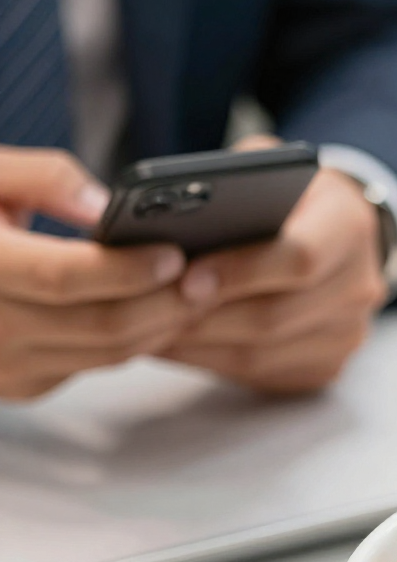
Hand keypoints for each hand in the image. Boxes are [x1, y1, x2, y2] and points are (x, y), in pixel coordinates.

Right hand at [0, 147, 188, 399]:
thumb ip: (43, 177)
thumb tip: (107, 207)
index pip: (62, 277)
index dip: (125, 268)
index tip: (177, 252)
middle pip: (99, 325)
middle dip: (166, 303)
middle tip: (211, 275)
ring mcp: (1, 365)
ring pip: (107, 353)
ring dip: (162, 325)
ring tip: (201, 290)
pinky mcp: (19, 384)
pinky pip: (94, 365)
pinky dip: (137, 340)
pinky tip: (165, 310)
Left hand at [162, 152, 386, 393]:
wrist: (337, 238)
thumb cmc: (288, 199)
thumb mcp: (265, 170)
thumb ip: (231, 186)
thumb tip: (166, 218)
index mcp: (349, 226)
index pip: (301, 257)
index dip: (241, 270)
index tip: (186, 276)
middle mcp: (359, 285)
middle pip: (276, 314)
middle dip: (205, 315)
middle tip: (148, 310)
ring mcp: (348, 332)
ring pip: (261, 353)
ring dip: (197, 344)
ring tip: (144, 328)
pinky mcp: (328, 365)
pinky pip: (259, 374)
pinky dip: (208, 361)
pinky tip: (172, 343)